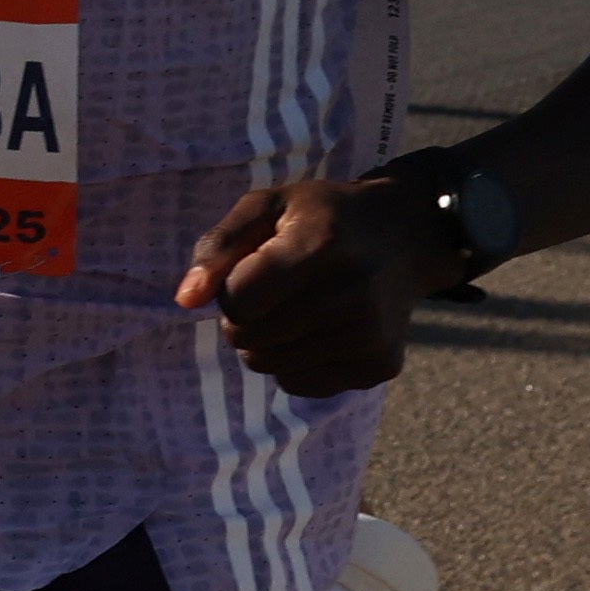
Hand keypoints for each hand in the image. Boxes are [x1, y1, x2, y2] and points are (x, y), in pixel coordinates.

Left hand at [174, 176, 462, 397]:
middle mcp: (350, 296)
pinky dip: (293, 362)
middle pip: (248, 337)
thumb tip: (184, 301)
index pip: (237, 300)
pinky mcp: (379, 366)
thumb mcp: (268, 206)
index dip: (230, 287)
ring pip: (268, 365)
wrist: (406, 236)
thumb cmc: (322, 217)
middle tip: (274, 288)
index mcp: (319, 246)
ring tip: (296, 306)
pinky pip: (299, 384)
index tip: (252, 267)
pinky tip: (319, 329)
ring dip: (265, 341)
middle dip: (244, 316)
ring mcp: (369, 336)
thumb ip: (218, 246)